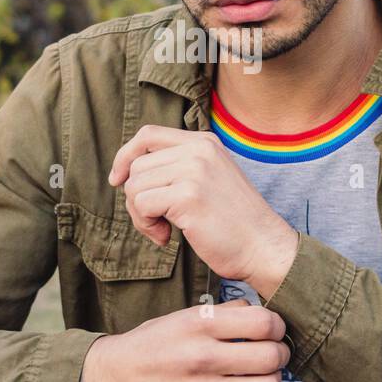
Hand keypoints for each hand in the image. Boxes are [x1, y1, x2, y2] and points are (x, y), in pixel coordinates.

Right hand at [78, 300, 289, 381]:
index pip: (263, 323)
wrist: (114, 379)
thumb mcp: (184, 316)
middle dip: (280, 353)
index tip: (274, 330)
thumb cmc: (155, 344)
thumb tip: (265, 314)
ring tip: (260, 376)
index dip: (278, 326)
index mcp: (198, 324)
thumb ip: (225, 313)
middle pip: (271, 357)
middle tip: (274, 353)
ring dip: (271, 381)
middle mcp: (200, 358)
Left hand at [108, 125, 298, 287]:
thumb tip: (129, 172)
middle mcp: (199, 150)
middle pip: (137, 166)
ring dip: (140, 216)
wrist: (263, 247)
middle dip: (135, 198)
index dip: (125, 156)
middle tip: (156, 222)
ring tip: (164, 230)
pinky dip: (146, 226)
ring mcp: (194, 171)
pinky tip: (166, 237)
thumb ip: (179, 167)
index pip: (147, 135)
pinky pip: (141, 205)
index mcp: (204, 143)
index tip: (117, 179)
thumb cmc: (234, 222)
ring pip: (135, 186)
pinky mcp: (188, 196)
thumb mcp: (210, 179)